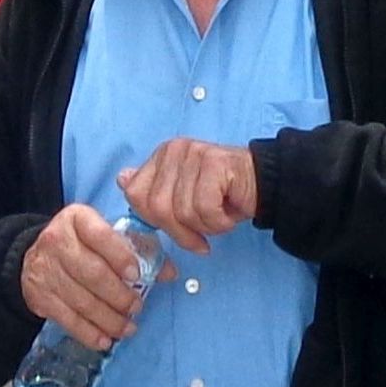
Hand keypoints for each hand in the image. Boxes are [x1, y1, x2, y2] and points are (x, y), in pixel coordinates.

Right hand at [20, 202, 149, 353]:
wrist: (39, 255)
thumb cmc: (82, 245)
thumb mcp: (106, 236)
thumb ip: (137, 251)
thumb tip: (170, 273)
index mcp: (77, 219)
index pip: (100, 235)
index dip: (120, 257)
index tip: (136, 276)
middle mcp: (57, 240)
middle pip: (92, 272)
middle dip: (119, 295)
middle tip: (136, 307)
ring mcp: (45, 269)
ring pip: (81, 300)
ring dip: (109, 319)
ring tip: (127, 328)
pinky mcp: (38, 295)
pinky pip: (67, 319)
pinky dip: (89, 333)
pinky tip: (105, 339)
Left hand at [119, 140, 258, 255]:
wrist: (263, 183)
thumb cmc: (222, 194)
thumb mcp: (183, 195)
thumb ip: (154, 190)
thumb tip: (122, 180)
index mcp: (161, 157)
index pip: (135, 194)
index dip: (154, 220)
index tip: (176, 230)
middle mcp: (173, 150)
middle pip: (157, 207)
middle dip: (180, 231)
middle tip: (201, 236)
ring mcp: (193, 154)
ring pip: (182, 211)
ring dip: (205, 227)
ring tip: (219, 218)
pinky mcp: (214, 163)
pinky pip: (205, 209)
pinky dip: (218, 222)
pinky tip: (229, 214)